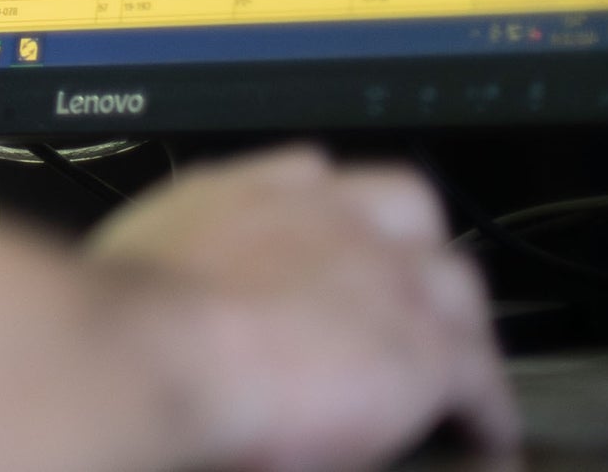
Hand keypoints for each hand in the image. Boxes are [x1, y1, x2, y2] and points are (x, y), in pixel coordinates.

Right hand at [87, 146, 515, 471]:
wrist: (153, 351)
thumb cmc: (121, 331)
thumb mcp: (135, 268)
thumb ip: (169, 266)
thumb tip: (169, 300)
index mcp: (235, 197)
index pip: (307, 178)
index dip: (331, 212)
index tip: (333, 238)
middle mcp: (317, 216)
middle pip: (400, 206)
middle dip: (410, 247)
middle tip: (407, 292)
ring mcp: (378, 272)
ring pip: (454, 278)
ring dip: (455, 316)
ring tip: (460, 356)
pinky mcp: (422, 344)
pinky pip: (481, 372)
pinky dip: (486, 404)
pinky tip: (486, 430)